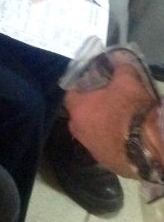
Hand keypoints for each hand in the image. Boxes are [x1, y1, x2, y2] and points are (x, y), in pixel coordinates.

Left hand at [65, 62, 156, 178]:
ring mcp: (91, 149)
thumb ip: (119, 66)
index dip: (83, 84)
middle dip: (90, 106)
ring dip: (100, 124)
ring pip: (91, 131)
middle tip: (107, 99)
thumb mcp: (128, 80)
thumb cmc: (133, 111)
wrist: (150, 149)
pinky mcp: (106, 163)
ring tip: (117, 118)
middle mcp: (78, 130)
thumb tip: (115, 58)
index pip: (71, 91)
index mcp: (78, 109)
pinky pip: (104, 146)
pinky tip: (124, 136)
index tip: (94, 81)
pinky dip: (111, 140)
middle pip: (80, 112)